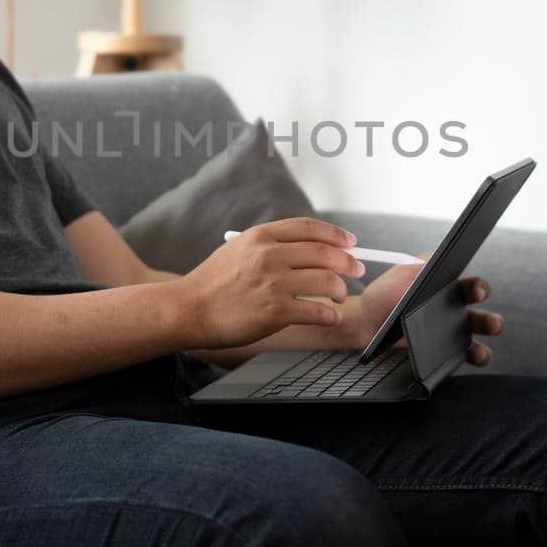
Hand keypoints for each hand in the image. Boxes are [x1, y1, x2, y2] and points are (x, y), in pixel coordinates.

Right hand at [174, 217, 365, 350]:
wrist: (189, 309)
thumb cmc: (213, 283)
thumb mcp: (238, 250)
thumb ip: (269, 246)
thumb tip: (310, 250)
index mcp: (261, 236)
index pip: (309, 228)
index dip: (335, 235)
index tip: (350, 243)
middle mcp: (269, 256)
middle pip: (324, 253)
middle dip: (347, 262)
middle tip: (357, 270)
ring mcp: (273, 284)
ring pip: (326, 282)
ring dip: (341, 290)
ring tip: (341, 297)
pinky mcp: (275, 312)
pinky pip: (317, 311)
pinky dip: (330, 315)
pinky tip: (331, 317)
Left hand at [348, 252, 500, 366]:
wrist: (366, 322)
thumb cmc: (384, 294)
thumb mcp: (403, 272)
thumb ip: (423, 264)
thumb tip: (440, 256)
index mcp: (448, 286)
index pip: (472, 286)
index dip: (480, 288)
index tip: (477, 292)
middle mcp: (454, 308)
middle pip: (481, 313)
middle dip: (491, 320)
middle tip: (492, 323)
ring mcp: (451, 331)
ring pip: (477, 337)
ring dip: (485, 345)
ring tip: (480, 349)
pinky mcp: (444, 350)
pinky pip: (465, 354)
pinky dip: (473, 356)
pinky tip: (469, 356)